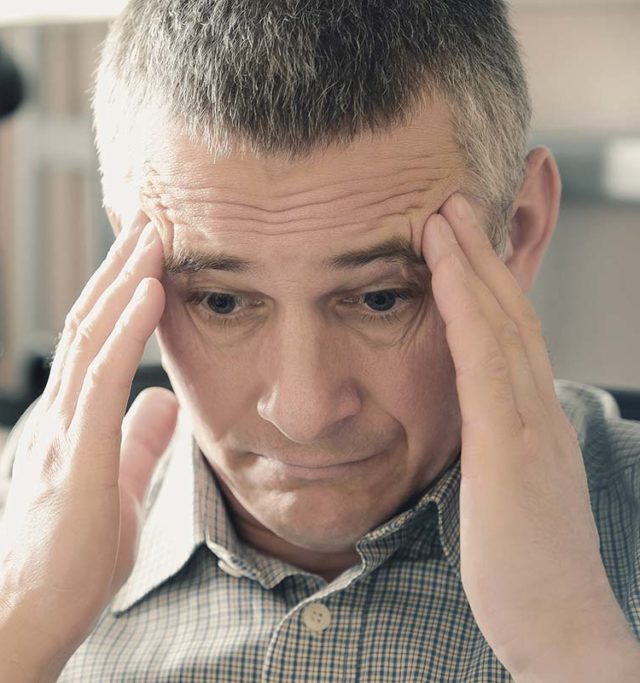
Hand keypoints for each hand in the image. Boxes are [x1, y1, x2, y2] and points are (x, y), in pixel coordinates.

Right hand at [0, 221, 178, 676]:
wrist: (32, 613)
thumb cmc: (71, 560)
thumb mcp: (117, 485)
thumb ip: (138, 440)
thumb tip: (164, 401)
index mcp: (71, 421)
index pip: (93, 340)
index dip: (119, 292)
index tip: (148, 251)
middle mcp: (59, 413)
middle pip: (87, 321)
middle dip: (119, 266)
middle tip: (149, 216)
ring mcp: (62, 431)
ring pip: (90, 336)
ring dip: (124, 279)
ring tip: (154, 232)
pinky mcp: (75, 456)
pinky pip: (102, 379)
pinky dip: (126, 330)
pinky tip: (152, 290)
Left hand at [421, 194, 638, 679]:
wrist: (560, 628)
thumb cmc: (523, 570)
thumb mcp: (502, 494)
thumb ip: (492, 451)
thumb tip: (469, 428)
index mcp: (529, 421)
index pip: (508, 336)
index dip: (484, 283)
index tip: (457, 238)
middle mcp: (537, 411)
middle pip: (510, 313)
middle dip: (481, 253)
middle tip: (453, 198)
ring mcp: (529, 426)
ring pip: (501, 324)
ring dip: (471, 262)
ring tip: (444, 212)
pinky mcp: (513, 450)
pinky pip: (485, 363)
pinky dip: (465, 309)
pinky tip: (442, 269)